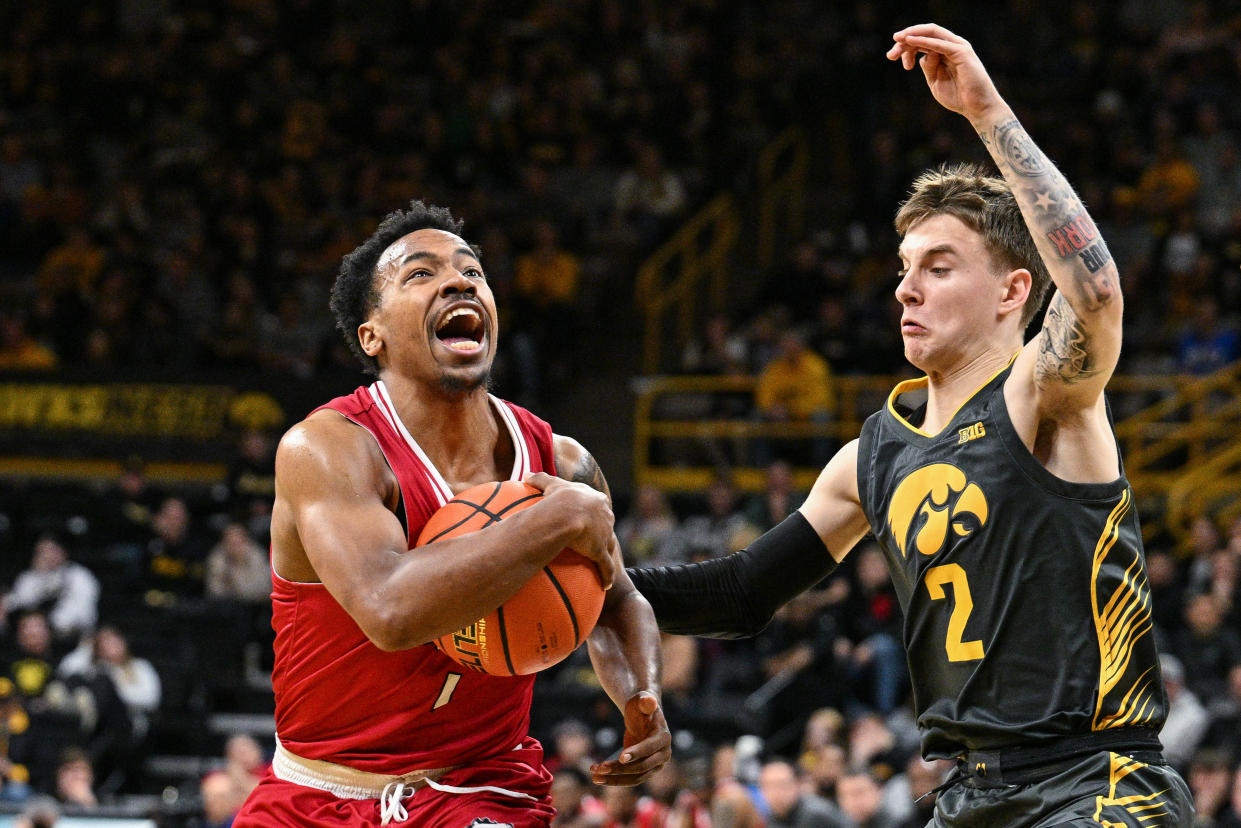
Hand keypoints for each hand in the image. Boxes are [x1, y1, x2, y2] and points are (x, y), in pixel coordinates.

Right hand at [525, 472, 616, 588]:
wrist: (567, 513)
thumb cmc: (558, 498)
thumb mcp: (550, 484)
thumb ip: (540, 478)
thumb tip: (526, 474)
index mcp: (596, 500)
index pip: (598, 506)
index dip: (595, 512)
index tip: (590, 515)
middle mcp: (605, 516)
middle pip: (606, 525)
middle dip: (603, 531)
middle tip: (596, 536)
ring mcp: (605, 535)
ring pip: (609, 545)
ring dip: (607, 552)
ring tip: (603, 559)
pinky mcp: (600, 551)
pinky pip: (606, 566)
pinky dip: (607, 575)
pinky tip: (607, 585)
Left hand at [590, 690, 670, 785]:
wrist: (642, 716)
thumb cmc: (641, 706)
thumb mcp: (641, 700)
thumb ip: (645, 701)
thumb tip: (649, 701)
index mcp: (663, 738)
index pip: (649, 748)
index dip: (636, 752)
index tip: (620, 757)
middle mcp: (663, 755)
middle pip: (642, 767)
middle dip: (620, 769)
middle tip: (600, 768)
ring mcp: (655, 766)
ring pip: (635, 778)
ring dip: (615, 779)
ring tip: (595, 777)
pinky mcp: (645, 772)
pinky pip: (630, 779)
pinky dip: (614, 780)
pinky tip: (597, 776)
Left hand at [886, 24, 1007, 124]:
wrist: (976, 107)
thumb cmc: (958, 96)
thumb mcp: (935, 82)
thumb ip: (928, 67)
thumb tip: (920, 57)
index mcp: (944, 52)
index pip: (922, 40)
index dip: (905, 46)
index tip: (891, 56)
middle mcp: (952, 45)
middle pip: (924, 34)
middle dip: (905, 40)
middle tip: (890, 54)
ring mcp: (958, 47)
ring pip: (931, 33)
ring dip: (912, 36)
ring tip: (897, 41)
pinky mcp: (962, 52)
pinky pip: (940, 43)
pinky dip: (924, 41)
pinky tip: (911, 40)